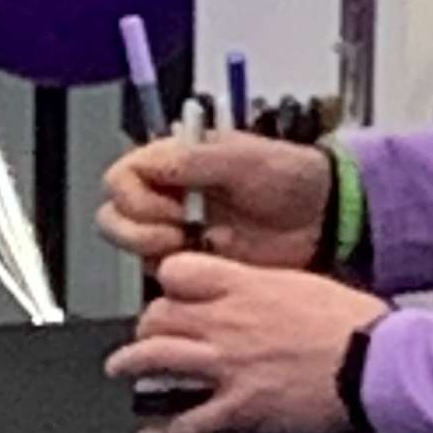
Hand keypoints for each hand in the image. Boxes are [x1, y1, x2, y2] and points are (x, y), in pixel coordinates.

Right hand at [98, 133, 330, 272]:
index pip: (120, 179)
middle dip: (137, 230)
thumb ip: (193, 161)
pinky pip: (163, 275)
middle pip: (114, 217)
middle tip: (177, 232)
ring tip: (191, 247)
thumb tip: (155, 167)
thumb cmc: (287, 176)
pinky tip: (207, 264)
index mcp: (171, 162)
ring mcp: (177, 231)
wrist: (319, 215)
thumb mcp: (241, 157)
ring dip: (153, 253)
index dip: (137, 198)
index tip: (173, 206)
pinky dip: (176, 275)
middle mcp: (166, 196)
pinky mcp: (194, 262)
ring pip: (132, 248)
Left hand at [106, 251, 388, 432]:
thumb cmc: (357, 326)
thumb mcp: (308, 286)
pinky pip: (186, 423)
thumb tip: (260, 294)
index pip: (178, 273)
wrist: (377, 363)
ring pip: (156, 360)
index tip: (171, 294)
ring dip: (131, 366)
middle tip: (146, 337)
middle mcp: (227, 322)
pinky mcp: (239, 409)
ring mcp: (228, 366)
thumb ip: (270, 289)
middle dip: (147, 326)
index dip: (168, 284)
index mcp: (247, 287)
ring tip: (122, 372)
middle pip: (159, 315)